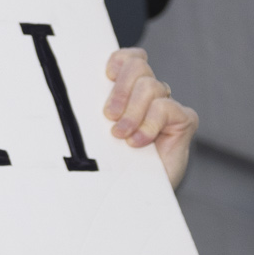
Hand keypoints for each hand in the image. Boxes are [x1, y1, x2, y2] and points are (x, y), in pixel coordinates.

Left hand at [102, 50, 197, 190]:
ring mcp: (167, 106)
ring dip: (132, 113)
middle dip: (121, 90)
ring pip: (151, 86)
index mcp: (125, 91)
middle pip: (138, 66)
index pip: (128, 58)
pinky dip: (149, 125)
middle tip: (108, 117)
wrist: (133, 196)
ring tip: (122, 136)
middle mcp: (148, 95)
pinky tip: (139, 143)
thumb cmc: (110, 166)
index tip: (106, 77)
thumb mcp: (91, 136)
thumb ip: (90, 113)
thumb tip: (69, 94)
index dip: (118, 60)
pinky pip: (166, 108)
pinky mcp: (183, 120)